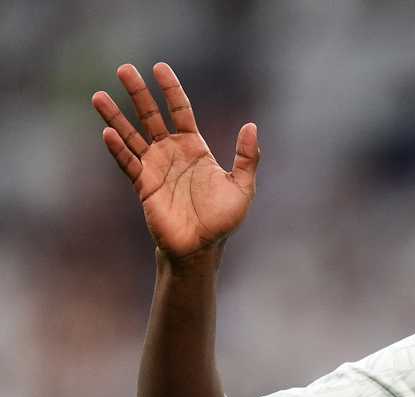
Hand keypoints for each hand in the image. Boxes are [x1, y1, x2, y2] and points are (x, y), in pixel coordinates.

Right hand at [92, 63, 259, 259]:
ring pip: (132, 135)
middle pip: (151, 116)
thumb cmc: (222, 219)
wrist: (201, 247)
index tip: (159, 67)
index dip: (171, 89)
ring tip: (98, 96)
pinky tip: (108, 133)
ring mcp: (155, 167)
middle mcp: (171, 152)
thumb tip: (251, 125)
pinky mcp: (143, 185)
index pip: (180, 110)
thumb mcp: (242, 186)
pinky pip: (128, 163)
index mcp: (195, 147)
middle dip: (138, 93)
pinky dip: (118, 149)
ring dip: (115, 116)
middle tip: (124, 69)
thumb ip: (247, 157)